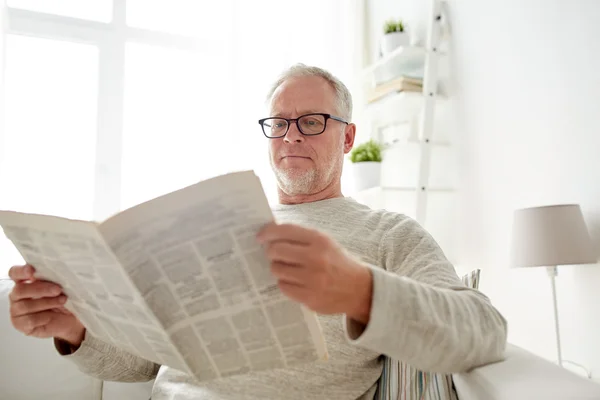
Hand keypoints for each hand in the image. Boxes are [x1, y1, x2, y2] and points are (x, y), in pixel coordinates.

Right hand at [8, 264, 85, 346]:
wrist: (71, 319)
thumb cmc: (63, 299)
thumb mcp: (60, 286)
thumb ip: (53, 278)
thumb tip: (58, 272)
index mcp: (24, 281)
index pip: (15, 273)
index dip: (21, 271)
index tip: (31, 270)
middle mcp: (18, 296)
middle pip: (19, 290)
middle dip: (40, 289)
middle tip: (58, 289)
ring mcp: (17, 311)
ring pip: (26, 306)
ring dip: (47, 302)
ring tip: (62, 300)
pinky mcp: (22, 325)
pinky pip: (30, 320)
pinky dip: (44, 317)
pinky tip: (52, 315)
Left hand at [257, 223, 372, 323]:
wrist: (358, 289)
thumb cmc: (336, 262)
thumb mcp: (325, 243)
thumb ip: (301, 237)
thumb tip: (270, 234)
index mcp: (319, 240)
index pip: (285, 231)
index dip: (268, 232)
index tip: (260, 236)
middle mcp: (315, 258)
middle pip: (276, 251)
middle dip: (271, 252)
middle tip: (273, 254)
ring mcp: (312, 279)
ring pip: (277, 270)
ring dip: (278, 268)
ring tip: (288, 269)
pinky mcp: (309, 297)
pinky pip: (283, 287)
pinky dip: (285, 283)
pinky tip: (294, 282)